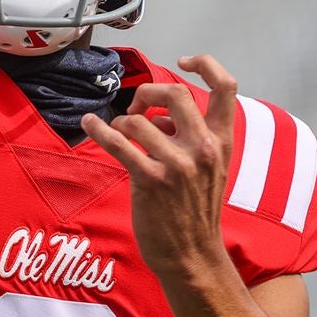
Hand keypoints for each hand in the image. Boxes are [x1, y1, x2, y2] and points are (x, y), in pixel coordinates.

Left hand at [81, 54, 237, 279]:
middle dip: (147, 92)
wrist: (192, 256)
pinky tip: (89, 124)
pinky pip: (118, 143)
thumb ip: (191, 136)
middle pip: (175, 92)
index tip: (184, 61)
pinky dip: (99, 129)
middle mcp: (203, 148)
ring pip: (140, 120)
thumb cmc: (195, 210)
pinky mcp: (151, 180)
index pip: (226, 87)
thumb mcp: (209, 168)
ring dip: (122, 122)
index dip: (205, 64)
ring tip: (119, 134)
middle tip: (135, 108)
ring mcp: (178, 164)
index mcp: (222, 141)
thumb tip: (160, 117)